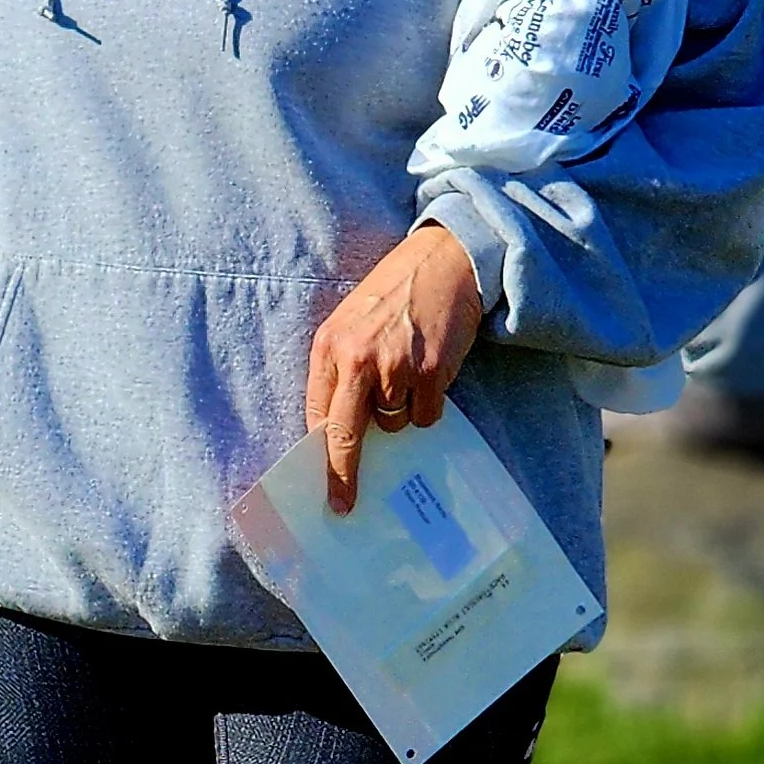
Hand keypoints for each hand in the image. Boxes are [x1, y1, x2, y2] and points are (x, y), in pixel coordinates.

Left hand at [304, 224, 483, 514]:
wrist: (445, 260)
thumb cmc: (396, 295)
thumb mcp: (352, 323)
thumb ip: (342, 370)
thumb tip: (337, 430)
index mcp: (329, 346)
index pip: (318, 415)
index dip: (320, 454)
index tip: (322, 486)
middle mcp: (357, 358)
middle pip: (344, 435)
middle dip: (342, 475)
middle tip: (342, 503)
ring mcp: (394, 367)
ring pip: (392, 425)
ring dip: (401, 413)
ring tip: (410, 373)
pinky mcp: (431, 371)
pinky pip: (425, 417)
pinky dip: (429, 406)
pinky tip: (432, 373)